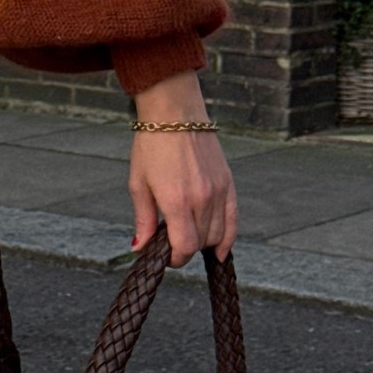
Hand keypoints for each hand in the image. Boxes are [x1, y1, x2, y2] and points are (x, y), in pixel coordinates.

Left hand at [127, 69, 237, 266]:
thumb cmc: (151, 146)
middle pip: (202, 243)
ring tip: (189, 237)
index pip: (185, 247)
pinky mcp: (228, 182)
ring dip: (204, 243)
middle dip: (186, 249)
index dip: (175, 259)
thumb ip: (143, 220)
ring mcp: (218, 191)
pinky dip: (228, 237)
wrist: (174, 113)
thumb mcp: (139, 184)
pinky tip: (219, 250)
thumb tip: (140, 247)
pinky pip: (233, 219)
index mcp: (176, 201)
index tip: (166, 257)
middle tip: (172, 243)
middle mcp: (202, 198)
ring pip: (218, 234)